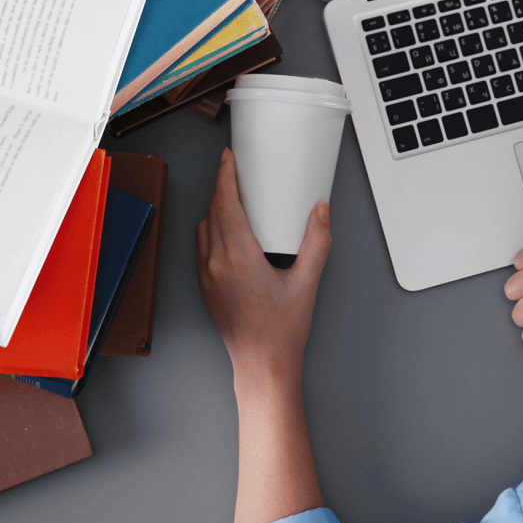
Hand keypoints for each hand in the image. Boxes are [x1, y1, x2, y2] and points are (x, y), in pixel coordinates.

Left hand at [196, 148, 332, 378]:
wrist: (262, 364)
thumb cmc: (281, 330)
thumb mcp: (307, 282)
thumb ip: (317, 242)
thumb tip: (320, 211)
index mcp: (237, 257)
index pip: (224, 203)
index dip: (225, 176)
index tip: (228, 158)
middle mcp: (215, 263)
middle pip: (212, 212)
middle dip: (221, 186)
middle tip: (234, 170)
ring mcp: (206, 277)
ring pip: (204, 229)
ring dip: (215, 209)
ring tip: (233, 198)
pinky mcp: (206, 288)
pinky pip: (202, 248)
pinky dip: (212, 230)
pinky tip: (228, 232)